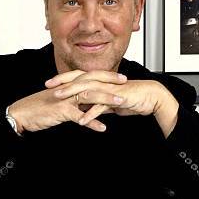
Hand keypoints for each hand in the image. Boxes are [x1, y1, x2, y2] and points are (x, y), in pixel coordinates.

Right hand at [8, 70, 126, 133]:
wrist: (21, 114)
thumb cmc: (39, 109)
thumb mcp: (59, 102)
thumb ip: (74, 102)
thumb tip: (89, 106)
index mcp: (67, 85)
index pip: (89, 76)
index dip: (105, 76)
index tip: (120, 78)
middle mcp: (67, 88)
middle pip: (92, 81)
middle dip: (110, 82)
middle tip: (126, 84)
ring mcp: (64, 99)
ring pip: (89, 95)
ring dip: (106, 99)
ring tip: (121, 103)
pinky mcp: (60, 111)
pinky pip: (78, 116)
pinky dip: (91, 122)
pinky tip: (102, 128)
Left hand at [47, 71, 178, 137]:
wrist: (150, 98)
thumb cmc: (132, 98)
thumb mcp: (110, 101)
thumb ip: (98, 103)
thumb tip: (88, 109)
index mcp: (100, 81)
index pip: (78, 76)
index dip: (64, 78)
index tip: (50, 83)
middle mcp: (103, 82)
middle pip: (79, 79)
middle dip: (62, 82)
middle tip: (47, 86)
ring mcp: (109, 89)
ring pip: (87, 89)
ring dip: (71, 94)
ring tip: (58, 100)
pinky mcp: (116, 99)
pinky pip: (101, 106)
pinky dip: (90, 114)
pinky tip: (81, 121)